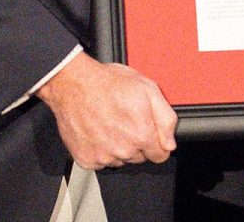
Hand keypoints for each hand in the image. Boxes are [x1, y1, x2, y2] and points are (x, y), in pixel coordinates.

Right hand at [35, 52, 176, 168]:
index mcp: (141, 134)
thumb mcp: (147, 88)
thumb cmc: (107, 83)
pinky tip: (98, 130)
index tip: (149, 132)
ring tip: (111, 121)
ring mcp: (104, 157)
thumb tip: (170, 142)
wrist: (73, 85)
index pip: (160, 155)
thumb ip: (165, 118)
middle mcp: (124, 150)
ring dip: (119, 146)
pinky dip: (101, 149)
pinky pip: (101, 161)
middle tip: (127, 119)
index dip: (157, 142)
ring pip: (121, 160)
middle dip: (138, 141)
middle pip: (140, 157)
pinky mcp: (87, 159)